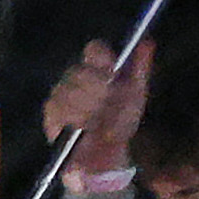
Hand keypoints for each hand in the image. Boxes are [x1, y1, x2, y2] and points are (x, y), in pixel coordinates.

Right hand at [42, 34, 152, 182]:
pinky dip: (77, 120)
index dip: (103, 59)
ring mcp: (60, 92)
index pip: (95, 49)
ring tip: (99, 123)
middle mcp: (75, 75)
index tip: (112, 74)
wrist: (108, 155)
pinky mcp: (51, 112)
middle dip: (100, 92)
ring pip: (73, 92)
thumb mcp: (136, 96)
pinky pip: (62, 110)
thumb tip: (147, 42)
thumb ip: (141, 68)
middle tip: (110, 107)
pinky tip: (85, 129)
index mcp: (96, 66)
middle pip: (83, 71)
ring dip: (91, 110)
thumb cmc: (120, 122)